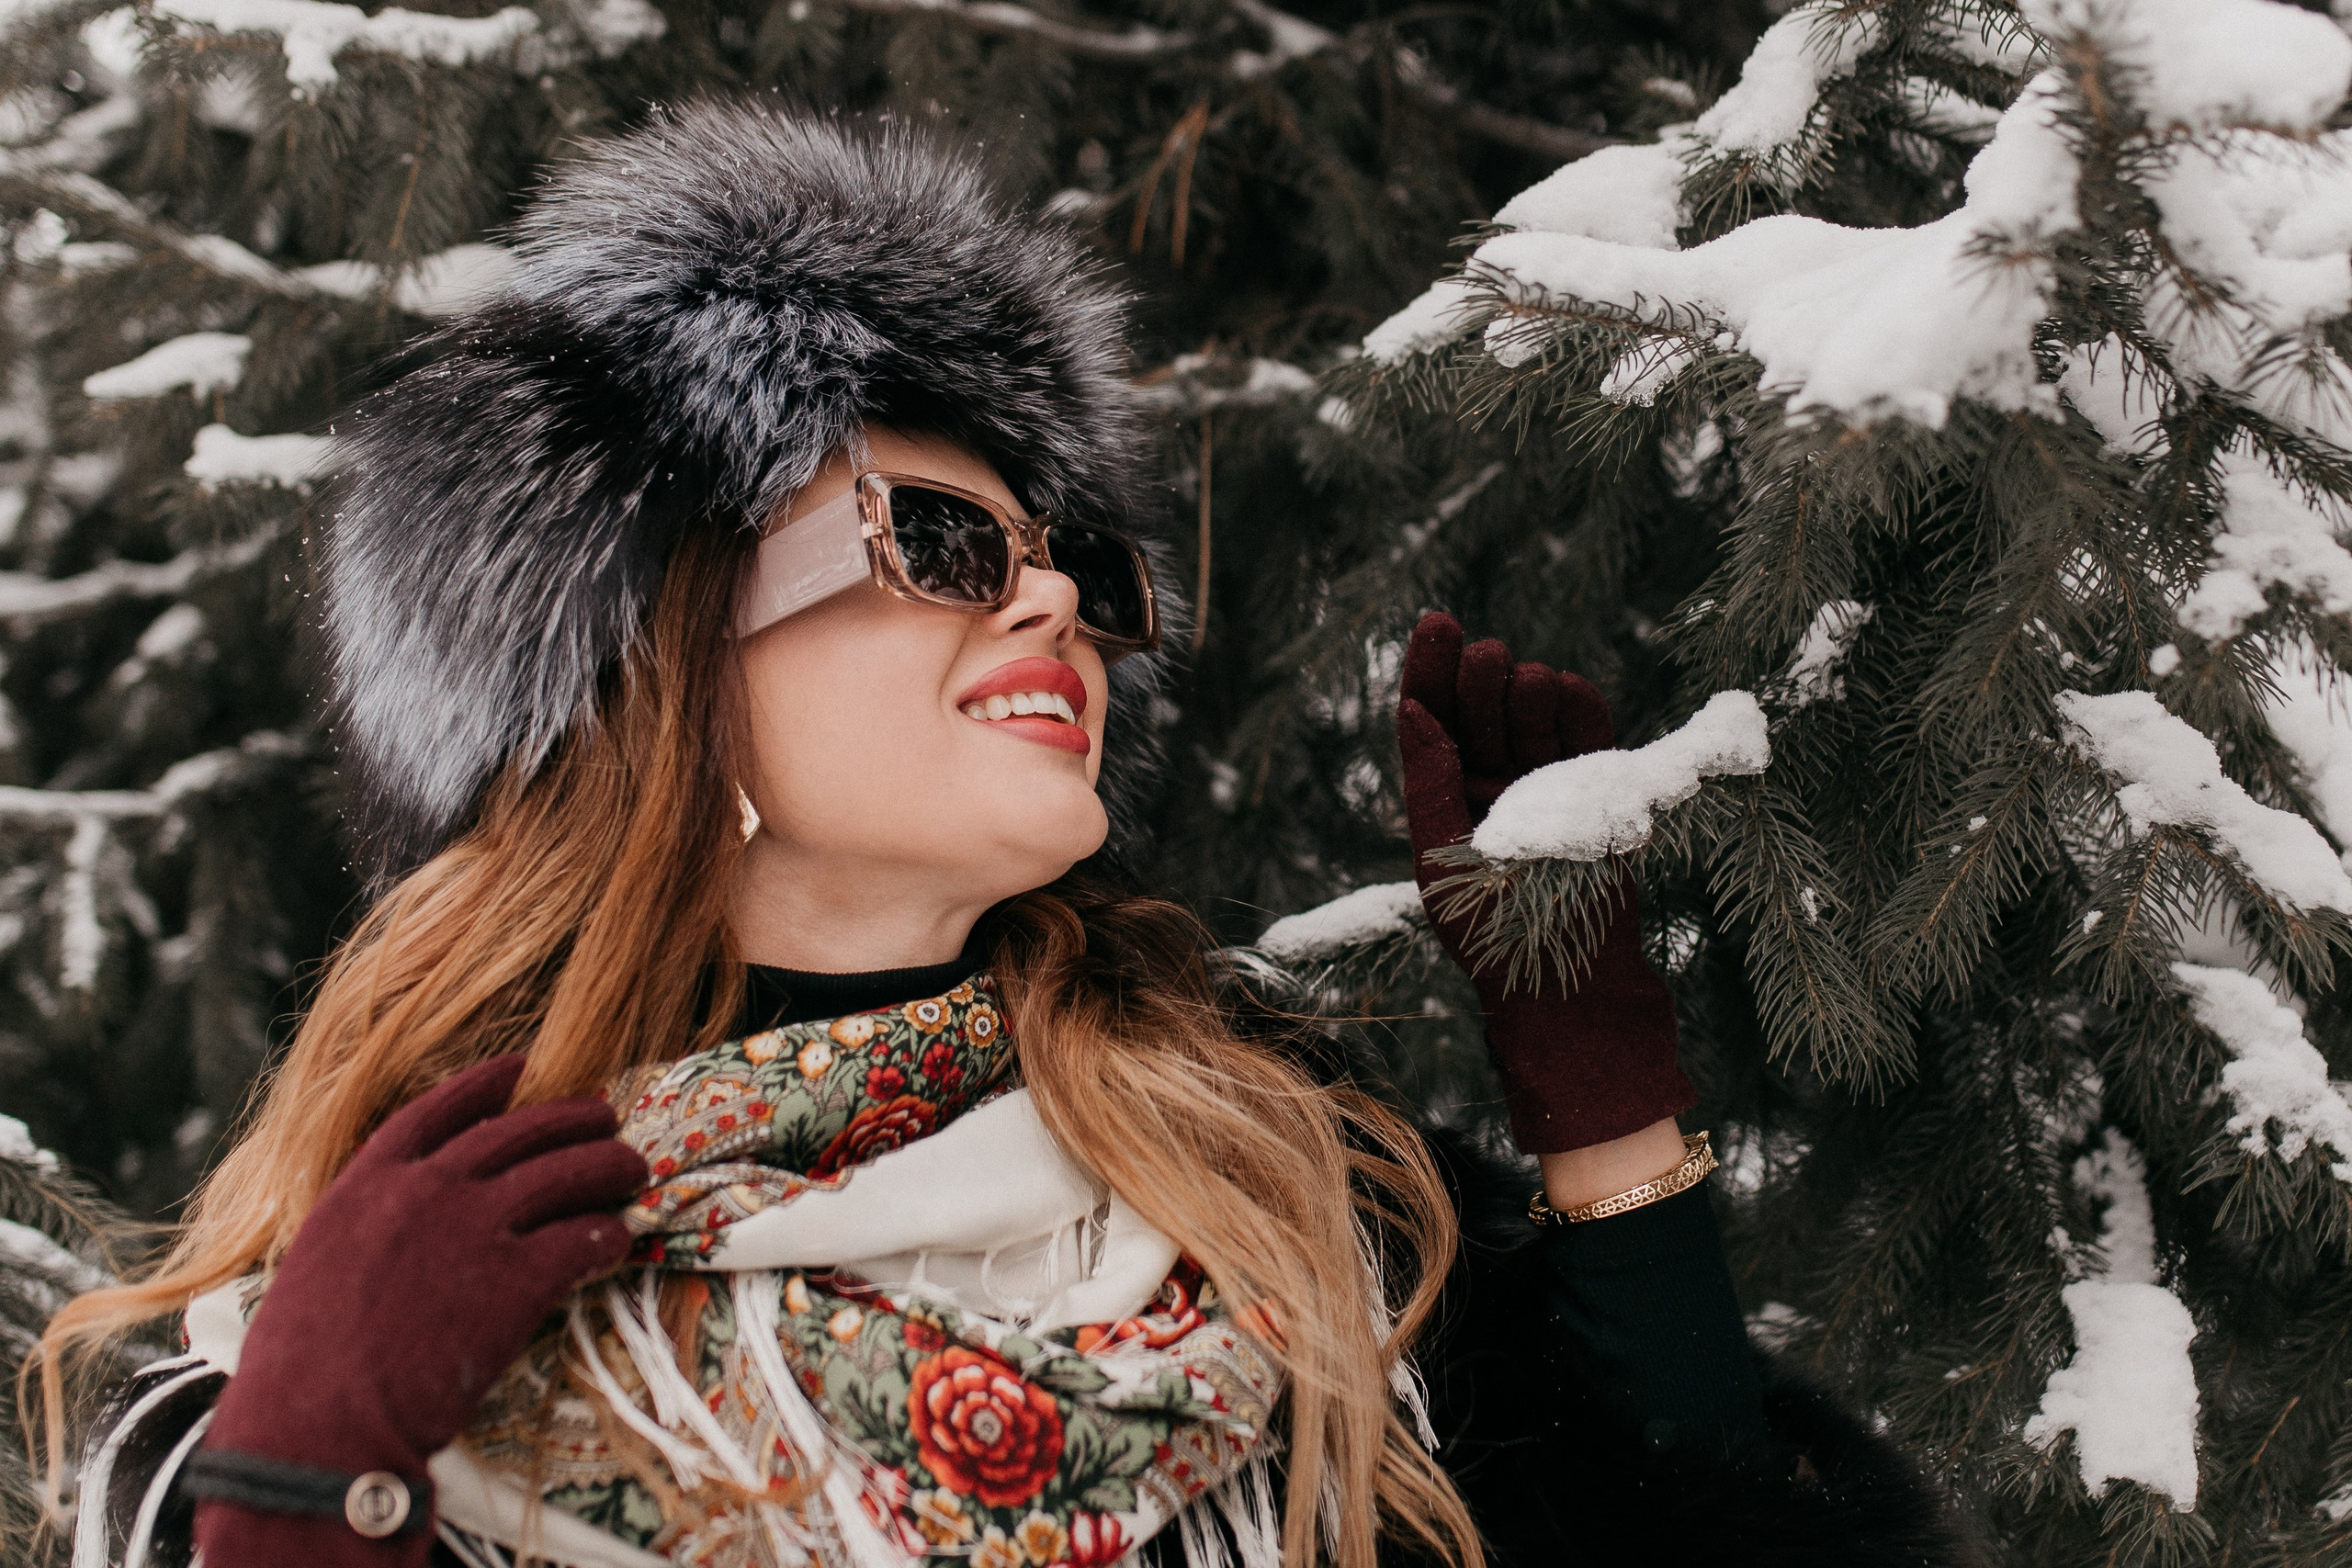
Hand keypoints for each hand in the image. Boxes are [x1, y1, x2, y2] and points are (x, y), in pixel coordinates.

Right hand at [196, 1054, 645, 1559]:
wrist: (315, 1428)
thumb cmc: (301, 1367)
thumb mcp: (318, 1262)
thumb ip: (367, 1223)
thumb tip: (405, 1213)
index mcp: (369, 1182)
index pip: (440, 1108)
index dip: (487, 1084)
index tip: (522, 1068)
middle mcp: (427, 1190)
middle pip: (520, 1131)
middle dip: (571, 1118)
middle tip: (605, 1118)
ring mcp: (475, 1229)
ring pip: (566, 1173)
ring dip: (608, 1166)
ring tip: (633, 1168)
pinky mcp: (516, 1280)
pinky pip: (582, 1239)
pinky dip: (608, 1235)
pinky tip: (619, 1239)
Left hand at [1397, 611, 1693, 1154]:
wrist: (1570, 989)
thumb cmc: (1492, 939)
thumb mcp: (1440, 862)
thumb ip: (1429, 783)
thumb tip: (1412, 709)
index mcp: (1443, 795)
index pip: (1430, 716)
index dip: (1430, 666)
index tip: (1439, 621)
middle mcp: (1492, 783)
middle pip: (1481, 703)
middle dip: (1481, 674)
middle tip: (1488, 661)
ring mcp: (1547, 783)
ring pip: (1534, 707)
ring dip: (1527, 687)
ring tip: (1527, 683)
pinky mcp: (1598, 789)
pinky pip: (1590, 729)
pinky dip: (1579, 705)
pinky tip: (1567, 690)